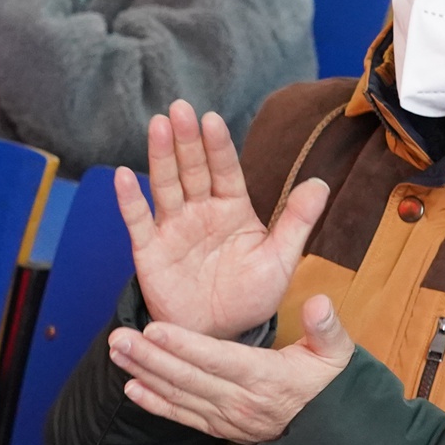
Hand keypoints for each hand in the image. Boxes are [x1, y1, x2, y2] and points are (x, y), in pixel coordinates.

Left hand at [109, 292, 353, 443]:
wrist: (330, 435)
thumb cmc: (329, 385)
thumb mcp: (337, 353)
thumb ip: (327, 328)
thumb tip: (319, 303)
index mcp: (266, 377)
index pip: (218, 359)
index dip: (184, 345)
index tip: (154, 329)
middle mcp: (241, 400)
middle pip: (188, 378)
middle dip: (150, 357)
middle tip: (118, 338)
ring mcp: (227, 418)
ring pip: (179, 396)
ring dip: (145, 375)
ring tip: (116, 354)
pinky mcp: (220, 428)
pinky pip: (182, 417)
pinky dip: (154, 404)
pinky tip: (131, 389)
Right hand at [117, 101, 328, 339]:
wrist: (218, 336)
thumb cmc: (249, 296)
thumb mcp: (279, 260)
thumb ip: (297, 222)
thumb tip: (321, 183)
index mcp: (233, 208)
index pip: (225, 170)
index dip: (218, 146)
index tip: (212, 119)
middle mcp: (200, 211)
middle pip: (192, 169)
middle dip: (187, 139)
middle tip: (180, 109)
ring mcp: (173, 229)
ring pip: (165, 186)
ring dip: (160, 156)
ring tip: (157, 125)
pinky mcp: (150, 252)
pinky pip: (138, 222)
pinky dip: (130, 199)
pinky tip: (124, 175)